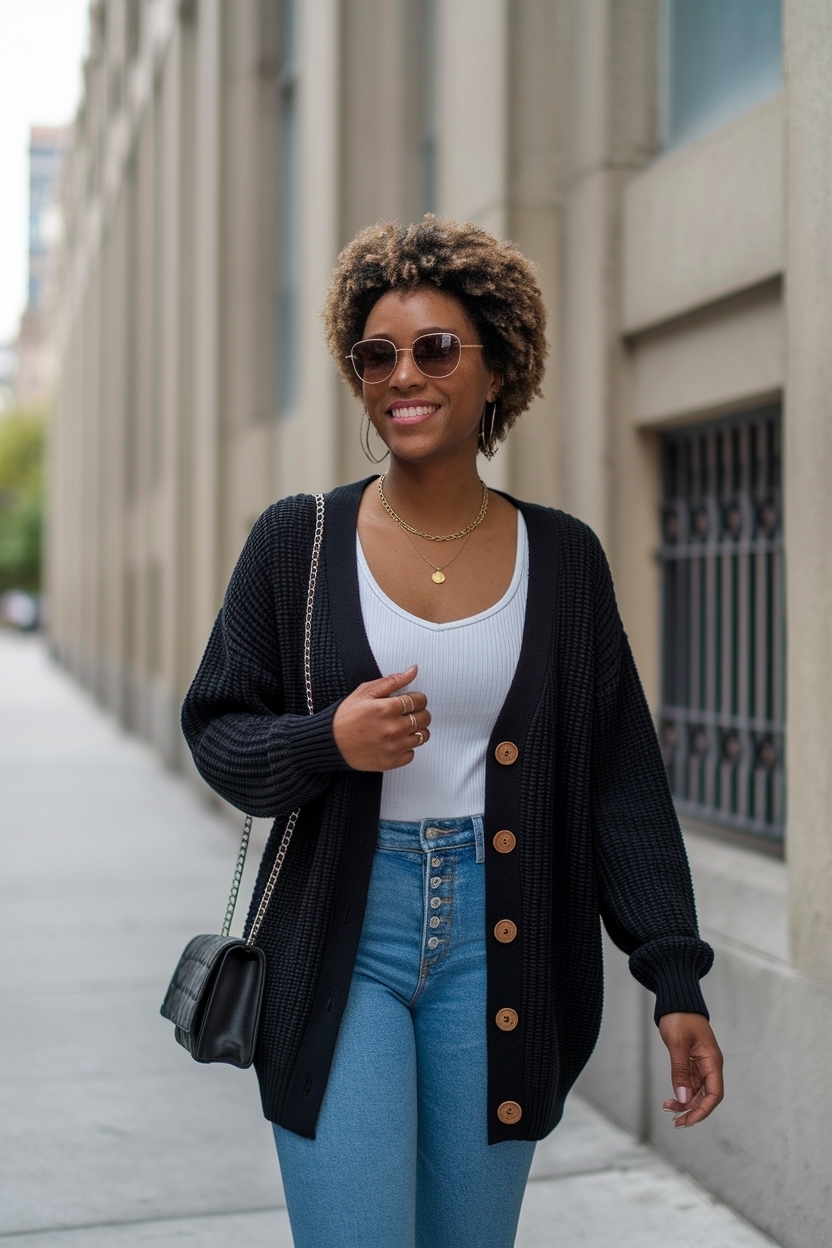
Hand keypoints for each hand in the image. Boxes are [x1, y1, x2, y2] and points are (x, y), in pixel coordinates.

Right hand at [333, 666, 430, 771]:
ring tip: (403, 727)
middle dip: (419, 712)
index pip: (419, 700)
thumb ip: (392, 681)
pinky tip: (395, 741)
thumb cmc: (345, 717)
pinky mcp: (391, 761)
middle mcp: (393, 729)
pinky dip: (407, 747)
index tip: (411, 700)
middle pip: (424, 718)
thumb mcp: (365, 692)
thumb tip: (412, 671)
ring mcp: (393, 747)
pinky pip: (412, 753)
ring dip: (416, 730)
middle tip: (407, 713)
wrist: (330, 743)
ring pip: (422, 736)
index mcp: (386, 708)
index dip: (417, 698)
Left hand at [659, 1012, 723, 1127]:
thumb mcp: (677, 1044)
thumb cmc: (679, 1017)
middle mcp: (710, 1065)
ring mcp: (701, 1064)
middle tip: (675, 1122)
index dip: (703, 1110)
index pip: (714, 1094)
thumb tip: (684, 1098)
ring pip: (697, 1091)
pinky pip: (690, 1083)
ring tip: (668, 1109)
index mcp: (712, 1061)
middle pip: (706, 1096)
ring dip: (685, 1103)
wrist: (676, 1000)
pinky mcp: (692, 1062)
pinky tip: (671, 1098)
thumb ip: (680, 1071)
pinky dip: (682, 1092)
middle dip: (692, 1111)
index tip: (688, 1120)